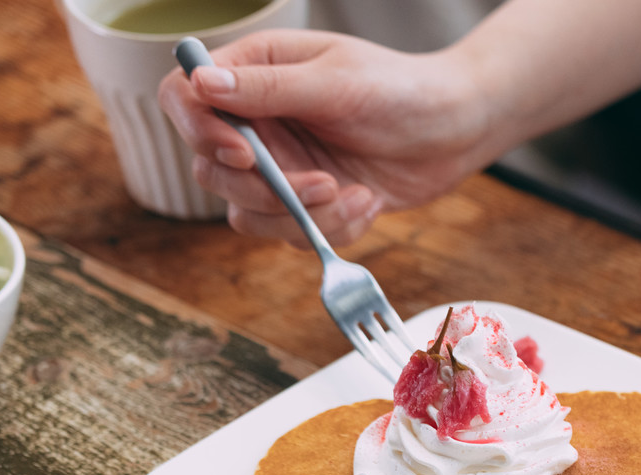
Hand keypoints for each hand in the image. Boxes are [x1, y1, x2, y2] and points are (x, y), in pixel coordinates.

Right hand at [158, 30, 495, 246]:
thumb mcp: (337, 83)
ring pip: (248, 214)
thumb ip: (270, 88)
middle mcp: (257, 121)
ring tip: (356, 196)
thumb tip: (202, 83)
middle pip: (211, 171)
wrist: (456, 130)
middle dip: (266, 191)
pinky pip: (292, 236)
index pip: (185, 98)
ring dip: (302, 218)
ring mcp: (280, 166)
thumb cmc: (400, 90)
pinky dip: (332, 230)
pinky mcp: (308, 204)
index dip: (199, 132)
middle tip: (322, 185)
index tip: (243, 155)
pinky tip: (369, 203)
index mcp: (253, 72)